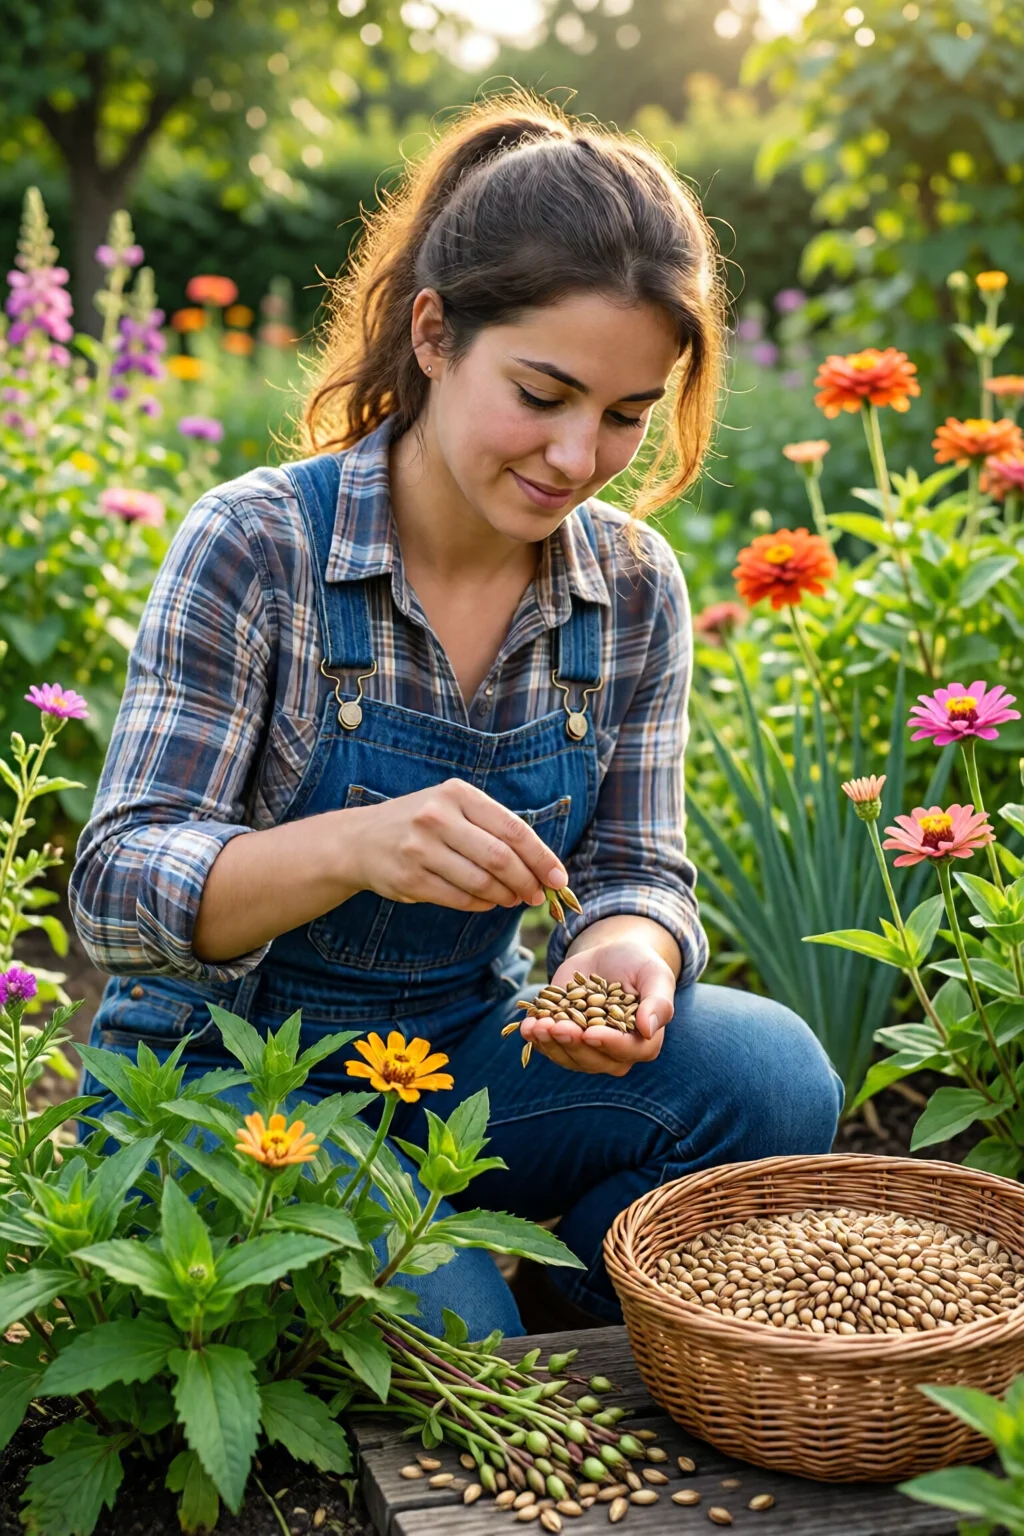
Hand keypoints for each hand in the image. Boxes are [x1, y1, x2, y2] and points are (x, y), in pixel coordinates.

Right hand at [349, 778, 566, 912]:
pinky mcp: (410, 878)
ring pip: (481, 881)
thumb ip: (493, 828)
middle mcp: (437, 817)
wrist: (360, 840)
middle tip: (538, 896)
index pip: (513, 828)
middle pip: (500, 858)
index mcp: (457, 794)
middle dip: (527, 881)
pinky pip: (459, 898)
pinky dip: (481, 904)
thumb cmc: (422, 824)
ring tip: (513, 899)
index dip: (541, 857)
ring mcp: (421, 848)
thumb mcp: (453, 808)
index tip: (559, 878)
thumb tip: (541, 866)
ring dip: (505, 896)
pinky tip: (487, 902)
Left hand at [519, 938, 677, 1075]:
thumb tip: (649, 1030)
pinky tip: (527, 1026)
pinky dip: (537, 1039)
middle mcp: (615, 1052)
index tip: (590, 1033)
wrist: (608, 955)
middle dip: (573, 1044)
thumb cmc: (638, 964)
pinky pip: (550, 1047)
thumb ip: (658, 1001)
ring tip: (536, 1026)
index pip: (629, 1050)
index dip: (609, 1044)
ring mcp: (587, 1048)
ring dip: (550, 1044)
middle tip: (556, 1026)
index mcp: (644, 1041)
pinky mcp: (564, 1039)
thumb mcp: (654, 974)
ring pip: (568, 1058)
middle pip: (595, 1059)